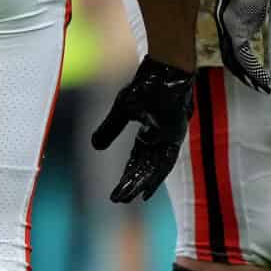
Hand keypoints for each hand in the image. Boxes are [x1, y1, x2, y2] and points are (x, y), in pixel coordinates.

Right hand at [94, 56, 194, 202]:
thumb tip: (94, 147)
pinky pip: (166, 160)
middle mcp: (161, 138)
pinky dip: (156, 175)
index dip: (128, 175)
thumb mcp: (121, 110)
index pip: (137, 159)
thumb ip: (110, 128)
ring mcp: (170, 137)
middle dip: (132, 184)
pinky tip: (147, 188)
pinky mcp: (176, 135)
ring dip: (143, 184)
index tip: (117, 192)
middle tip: (119, 199)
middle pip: (145, 167)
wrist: (163, 70)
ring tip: (129, 198)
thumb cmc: (145, 85)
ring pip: (156, 167)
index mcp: (149, 131)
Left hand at [213, 0, 270, 92]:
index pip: (238, 45)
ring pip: (237, 59)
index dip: (246, 61)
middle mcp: (229, 24)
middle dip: (247, 74)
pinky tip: (262, 79)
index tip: (259, 73)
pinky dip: (253, 69)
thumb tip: (269, 6)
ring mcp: (230, 26)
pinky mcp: (235, 28)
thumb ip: (261, 4)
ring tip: (263, 88)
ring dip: (251, 76)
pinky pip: (242, 55)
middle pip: (234, 56)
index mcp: (236, 17)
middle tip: (260, 88)